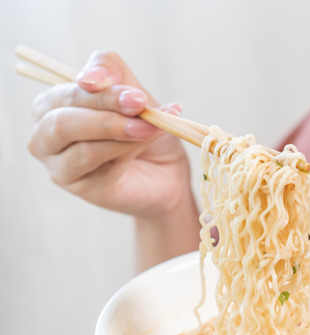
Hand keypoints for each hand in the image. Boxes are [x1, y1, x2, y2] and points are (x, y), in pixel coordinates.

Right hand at [27, 50, 193, 219]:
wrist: (168, 171)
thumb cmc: (144, 131)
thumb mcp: (133, 95)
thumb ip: (113, 75)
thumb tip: (91, 77)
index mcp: (50, 107)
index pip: (66, 92)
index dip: (99, 86)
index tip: (134, 92)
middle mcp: (45, 137)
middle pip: (63, 120)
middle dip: (105, 109)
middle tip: (141, 104)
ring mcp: (60, 167)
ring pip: (83, 147)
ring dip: (120, 132)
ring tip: (151, 126)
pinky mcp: (83, 189)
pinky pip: (103, 167)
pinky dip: (129, 149)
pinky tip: (149, 140)